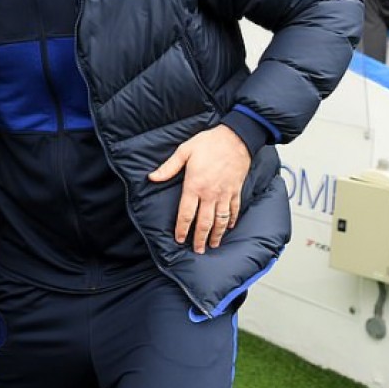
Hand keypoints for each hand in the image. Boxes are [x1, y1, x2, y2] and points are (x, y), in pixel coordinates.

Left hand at [148, 124, 251, 254]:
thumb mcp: (184, 151)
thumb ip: (168, 167)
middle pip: (204, 222)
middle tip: (197, 251)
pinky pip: (234, 210)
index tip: (179, 239)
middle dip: (199, 238)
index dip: (182, 228)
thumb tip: (152, 177)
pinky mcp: (236, 190)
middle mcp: (210, 194)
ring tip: (212, 245)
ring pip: (220, 220)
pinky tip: (228, 227)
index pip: (186, 214)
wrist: (236, 137)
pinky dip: (231, 220)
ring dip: (216, 235)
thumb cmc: (209, 142)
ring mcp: (225, 193)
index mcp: (195, 186)